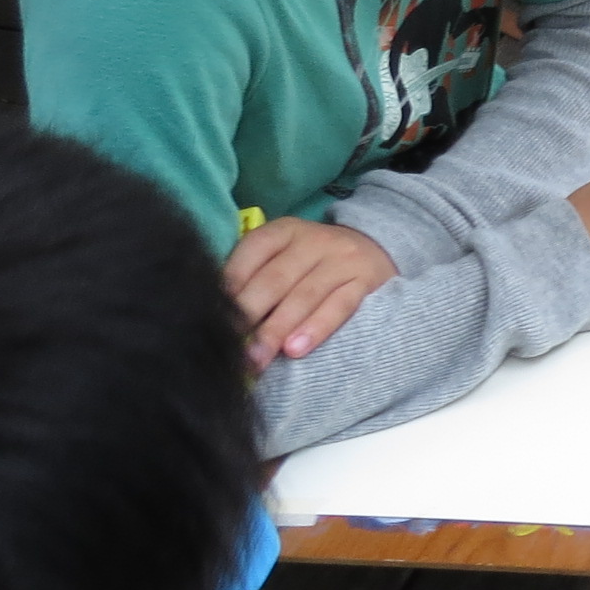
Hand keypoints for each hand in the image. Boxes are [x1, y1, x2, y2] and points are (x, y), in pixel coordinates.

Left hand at [227, 217, 398, 369]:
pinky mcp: (365, 281)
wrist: (377, 247)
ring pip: (304, 296)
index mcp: (285, 231)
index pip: (253, 251)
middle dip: (248, 314)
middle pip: (276, 279)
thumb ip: (256, 275)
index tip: (212, 315)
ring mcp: (342, 260)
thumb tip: (219, 312)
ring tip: (256, 358)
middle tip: (228, 346)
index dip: (231, 283)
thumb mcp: (285, 254)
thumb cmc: (315, 261)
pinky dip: (315, 329)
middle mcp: (314, 240)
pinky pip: (339, 307)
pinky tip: (295, 350)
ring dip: (277, 330)